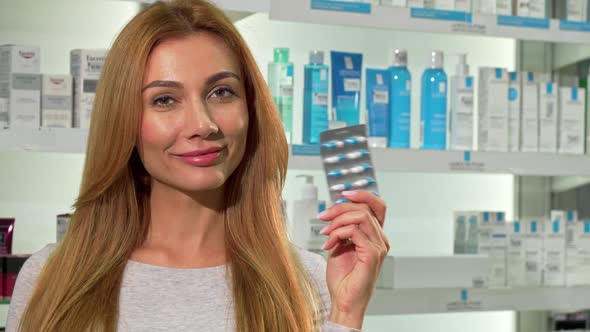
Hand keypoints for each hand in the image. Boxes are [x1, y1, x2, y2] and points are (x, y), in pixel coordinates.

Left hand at [318, 190, 389, 328]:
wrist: (343, 300)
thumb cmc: (342, 277)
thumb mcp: (340, 244)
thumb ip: (343, 227)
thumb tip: (336, 209)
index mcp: (375, 235)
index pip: (377, 205)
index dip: (362, 194)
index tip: (342, 194)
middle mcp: (381, 239)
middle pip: (365, 207)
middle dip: (340, 208)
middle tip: (323, 217)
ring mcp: (379, 246)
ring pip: (360, 216)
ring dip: (337, 221)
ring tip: (326, 233)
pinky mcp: (373, 254)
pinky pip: (355, 231)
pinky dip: (338, 233)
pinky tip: (329, 244)